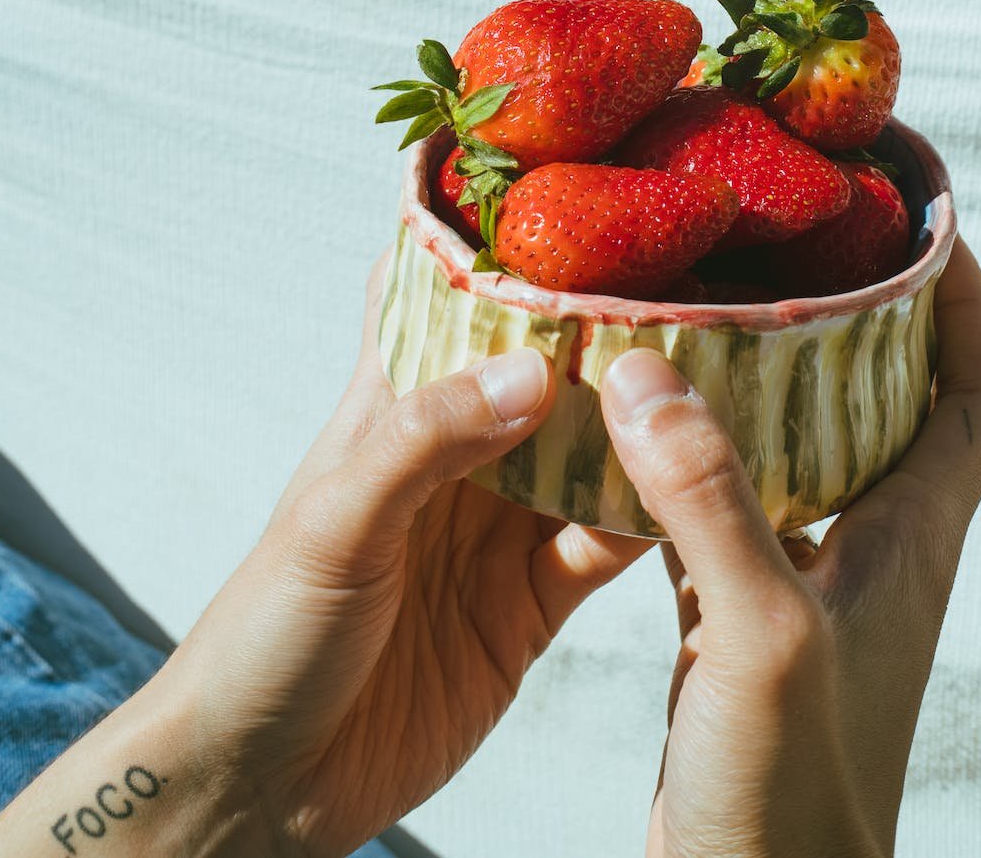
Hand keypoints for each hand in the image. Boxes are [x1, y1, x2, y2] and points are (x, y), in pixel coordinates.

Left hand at [167, 254, 649, 853]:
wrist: (268, 786)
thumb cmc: (267, 637)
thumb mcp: (334, 527)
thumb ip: (426, 443)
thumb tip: (532, 371)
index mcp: (390, 416)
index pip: (431, 301)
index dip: (482, 247)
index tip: (555, 195)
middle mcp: (454, 460)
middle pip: (536, 373)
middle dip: (598, 334)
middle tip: (683, 286)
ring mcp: (496, 530)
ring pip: (585, 453)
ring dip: (638, 425)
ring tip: (714, 377)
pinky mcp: (530, 602)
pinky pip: (604, 544)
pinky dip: (651, 518)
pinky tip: (699, 492)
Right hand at [599, 237, 980, 857]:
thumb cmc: (795, 794)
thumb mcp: (762, 635)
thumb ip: (709, 500)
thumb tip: (644, 373)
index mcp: (910, 536)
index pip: (975, 391)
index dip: (964, 302)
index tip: (922, 225)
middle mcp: (873, 547)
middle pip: (893, 403)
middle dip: (862, 320)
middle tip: (798, 252)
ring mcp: (810, 581)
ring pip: (806, 449)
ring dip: (771, 384)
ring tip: (711, 320)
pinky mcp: (745, 615)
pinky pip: (728, 505)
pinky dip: (692, 459)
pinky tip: (633, 437)